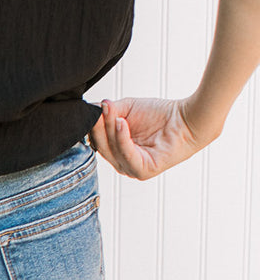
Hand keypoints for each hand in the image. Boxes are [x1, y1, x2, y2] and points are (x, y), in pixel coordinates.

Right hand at [88, 95, 212, 179]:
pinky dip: (123, 138)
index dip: (94, 126)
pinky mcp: (143, 171)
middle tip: (101, 109)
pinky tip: (122, 122)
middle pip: (103, 148)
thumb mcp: (127, 109)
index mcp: (117, 152)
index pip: (98, 142)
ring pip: (113, 151)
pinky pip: (127, 155)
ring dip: (111, 130)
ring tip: (114, 112)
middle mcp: (122, 164)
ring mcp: (132, 170)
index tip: (93, 109)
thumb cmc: (161, 115)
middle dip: (101, 127)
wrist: (187, 119)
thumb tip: (91, 109)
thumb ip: (108, 111)